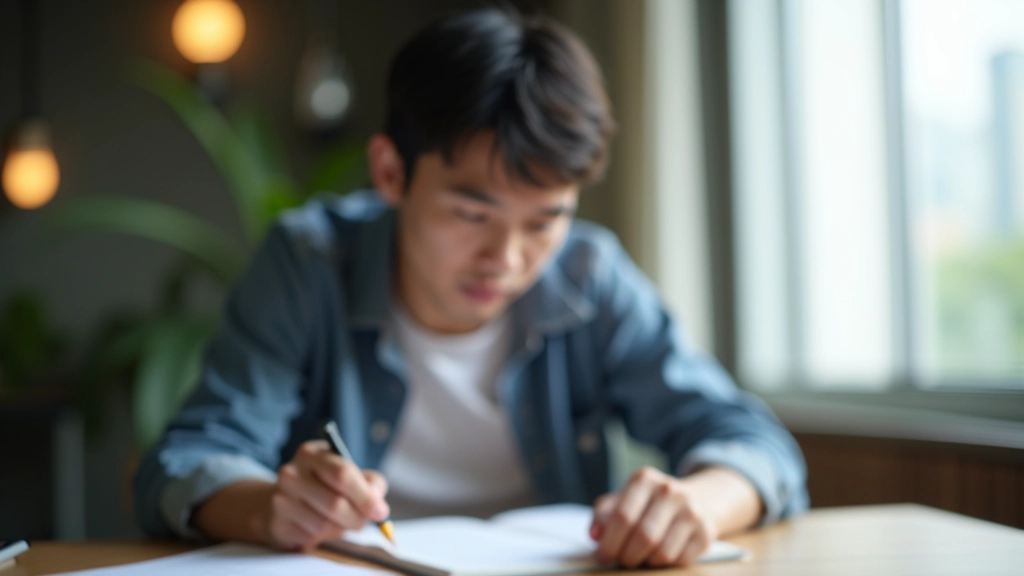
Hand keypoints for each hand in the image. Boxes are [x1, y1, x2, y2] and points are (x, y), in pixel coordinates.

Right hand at [266, 440, 389, 550]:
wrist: (286, 500)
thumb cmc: (325, 484)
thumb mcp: (349, 473)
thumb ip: (371, 484)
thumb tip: (379, 507)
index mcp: (311, 453)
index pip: (342, 474)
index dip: (365, 496)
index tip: (380, 512)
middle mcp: (291, 473)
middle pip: (335, 503)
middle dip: (357, 518)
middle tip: (364, 521)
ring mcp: (280, 499)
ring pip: (324, 525)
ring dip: (341, 529)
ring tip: (341, 521)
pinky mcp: (277, 523)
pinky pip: (311, 537)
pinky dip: (325, 537)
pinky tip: (321, 526)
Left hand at [589, 467, 718, 567]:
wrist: (695, 499)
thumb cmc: (649, 504)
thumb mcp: (624, 499)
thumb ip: (604, 514)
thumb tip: (594, 535)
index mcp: (644, 479)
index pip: (622, 517)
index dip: (609, 542)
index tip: (603, 555)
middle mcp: (670, 490)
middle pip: (643, 537)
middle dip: (627, 556)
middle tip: (622, 560)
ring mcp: (691, 510)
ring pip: (662, 552)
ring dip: (646, 562)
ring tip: (641, 556)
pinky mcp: (707, 531)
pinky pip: (681, 560)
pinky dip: (666, 565)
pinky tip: (661, 554)